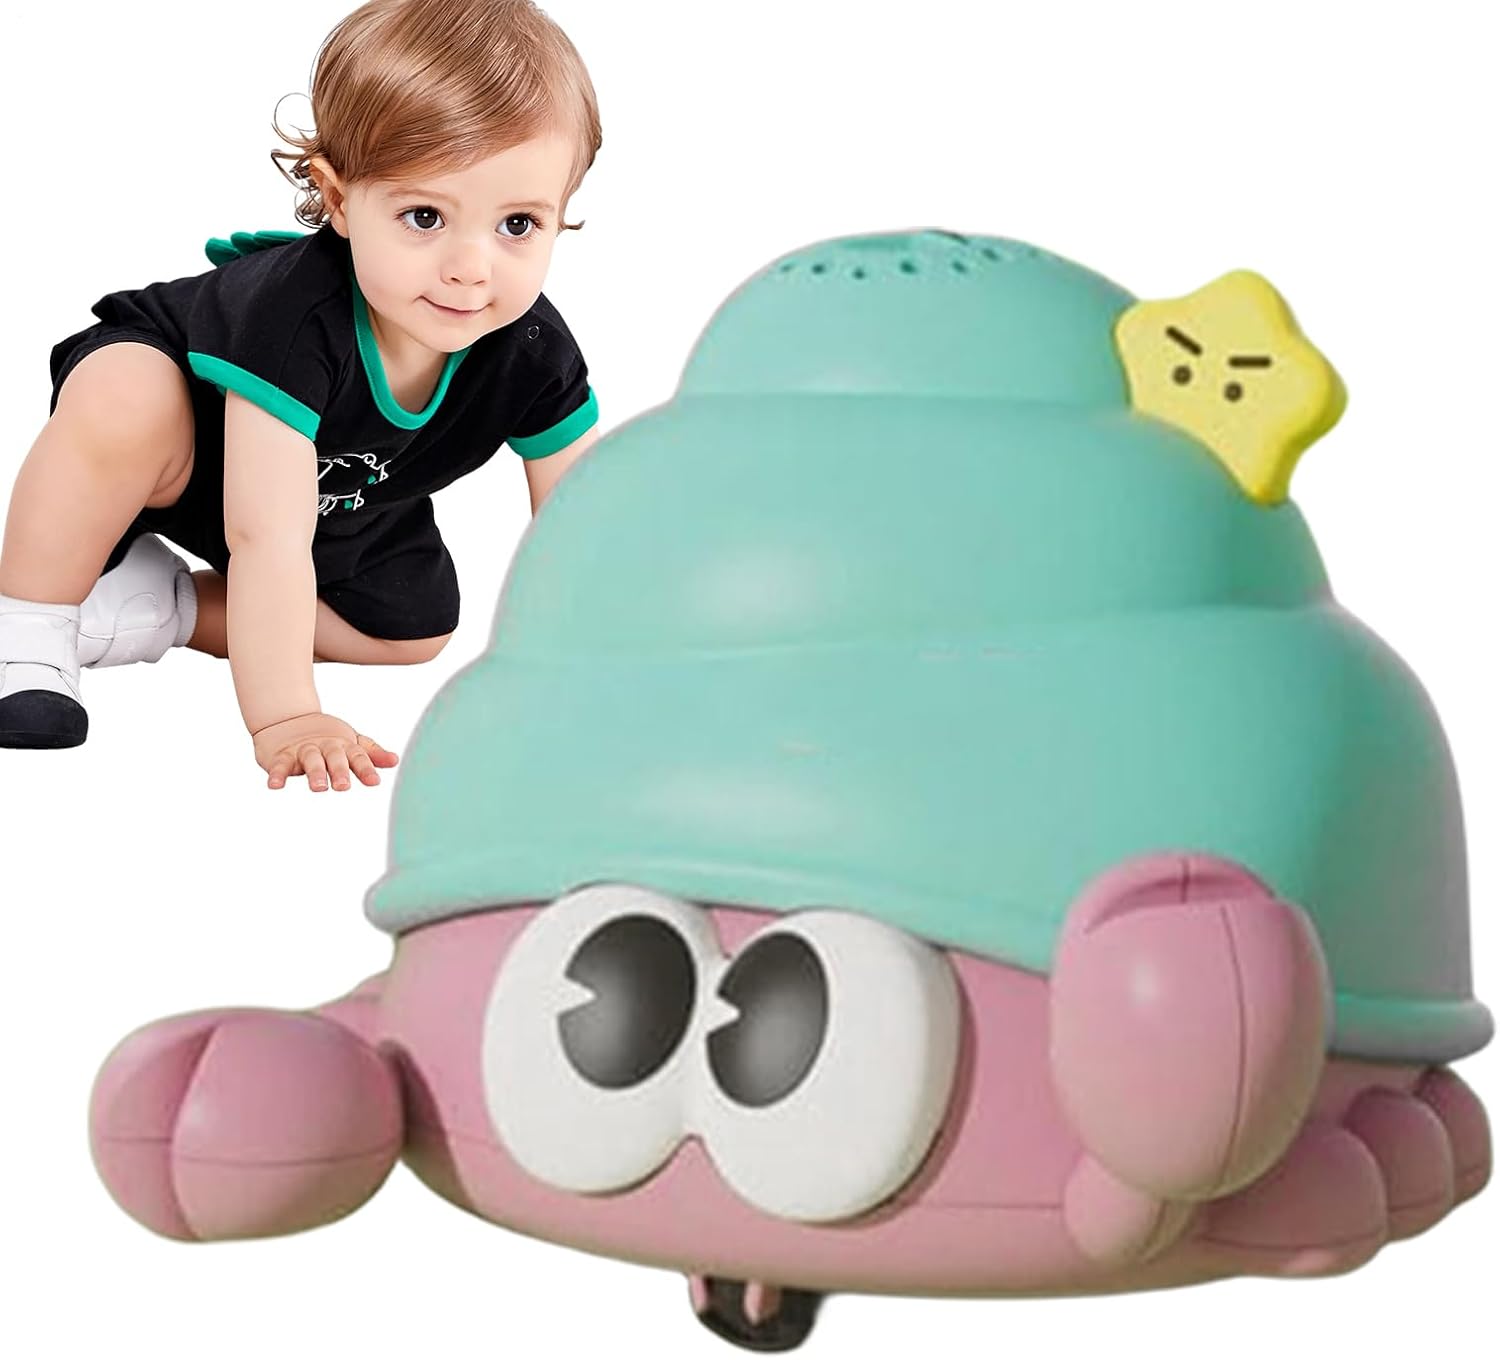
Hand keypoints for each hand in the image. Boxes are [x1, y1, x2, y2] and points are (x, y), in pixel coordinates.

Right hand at [251, 711, 398, 791]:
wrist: (287, 718)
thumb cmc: (327, 738)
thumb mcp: (351, 743)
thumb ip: (371, 754)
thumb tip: (395, 760)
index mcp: (344, 746)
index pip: (358, 757)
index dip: (366, 769)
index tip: (375, 782)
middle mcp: (325, 747)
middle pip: (334, 758)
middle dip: (339, 771)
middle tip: (344, 787)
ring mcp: (303, 750)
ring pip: (310, 760)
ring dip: (314, 773)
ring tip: (319, 788)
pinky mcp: (281, 755)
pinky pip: (280, 765)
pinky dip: (277, 775)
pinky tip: (275, 786)